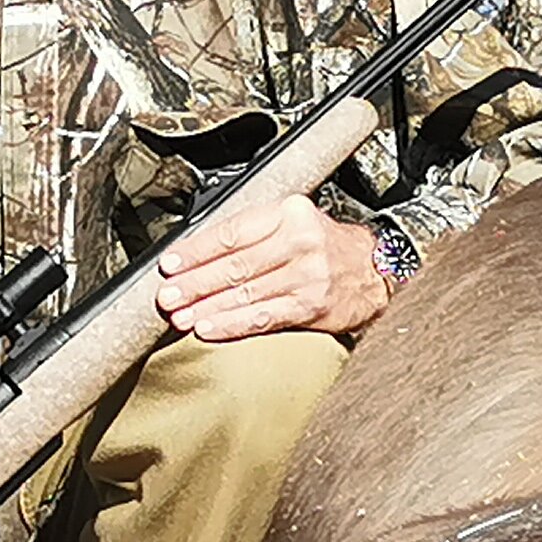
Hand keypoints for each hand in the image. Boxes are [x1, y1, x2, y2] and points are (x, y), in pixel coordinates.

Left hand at [155, 193, 392, 339]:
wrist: (374, 269)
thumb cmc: (324, 245)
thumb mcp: (293, 220)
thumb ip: (253, 230)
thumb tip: (198, 252)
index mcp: (290, 213)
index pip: (233, 233)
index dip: (197, 251)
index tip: (171, 264)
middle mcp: (300, 242)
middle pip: (236, 265)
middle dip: (195, 283)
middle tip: (167, 295)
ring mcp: (307, 276)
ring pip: (246, 294)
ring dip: (207, 307)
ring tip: (180, 316)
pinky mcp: (311, 306)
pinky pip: (263, 317)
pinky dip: (232, 325)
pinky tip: (209, 329)